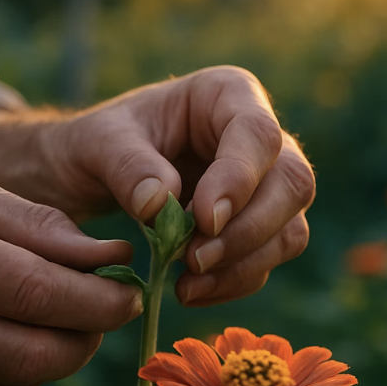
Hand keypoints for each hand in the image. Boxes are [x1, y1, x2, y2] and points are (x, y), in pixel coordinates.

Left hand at [0, 66, 314, 306]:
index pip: (257, 133)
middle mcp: (259, 139)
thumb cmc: (101, 144)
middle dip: (247, 231)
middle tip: (193, 262)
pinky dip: (233, 282)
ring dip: (243, 265)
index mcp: (226, 94)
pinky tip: (191, 290)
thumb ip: (128, 165)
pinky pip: (267, 260)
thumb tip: (160, 205)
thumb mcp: (99, 143)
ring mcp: (265, 186)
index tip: (204, 219)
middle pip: (292, 184)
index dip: (239, 178)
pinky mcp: (257, 227)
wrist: (94, 174)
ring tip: (186, 286)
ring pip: (289, 229)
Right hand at [0, 165, 140, 385]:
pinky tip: (2, 343)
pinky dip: (9, 382)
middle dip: (86, 340)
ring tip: (51, 325)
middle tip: (100, 314)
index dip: (99, 302)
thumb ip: (42, 226)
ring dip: (51, 364)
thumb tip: (113, 261)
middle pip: (31, 356)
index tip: (130, 296)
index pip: (36, 292)